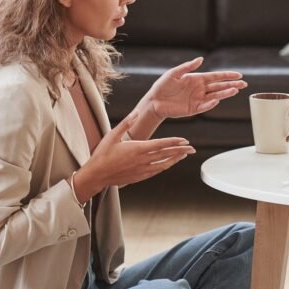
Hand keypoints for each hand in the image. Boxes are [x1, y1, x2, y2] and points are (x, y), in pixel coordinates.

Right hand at [72, 115, 195, 200]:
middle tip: (192, 148)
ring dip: (175, 159)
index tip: (185, 140)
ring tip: (184, 155)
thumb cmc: (103, 154)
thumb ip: (126, 123)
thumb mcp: (112, 135)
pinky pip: (156, 171)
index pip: (161, 144)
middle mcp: (143, 160)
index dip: (174, 142)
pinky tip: (169, 164)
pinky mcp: (140, 176)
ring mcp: (142, 170)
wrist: (97, 175)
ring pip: (164, 164)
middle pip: (166, 154)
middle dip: (180, 151)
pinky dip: (165, 166)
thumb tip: (136, 112)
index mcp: (138, 149)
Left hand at [143, 57, 246, 118]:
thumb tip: (201, 59)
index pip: (215, 77)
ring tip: (236, 90)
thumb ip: (188, 66)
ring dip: (225, 93)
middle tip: (244, 84)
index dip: (227, 75)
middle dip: (231, 84)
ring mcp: (198, 99)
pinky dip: (211, 104)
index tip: (239, 74)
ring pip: (215, 96)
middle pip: (219, 86)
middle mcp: (200, 89)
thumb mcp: (174, 73)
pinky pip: (204, 106)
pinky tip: (217, 100)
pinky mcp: (193, 109)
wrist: (154, 101)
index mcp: (197, 79)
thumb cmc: (163, 86)